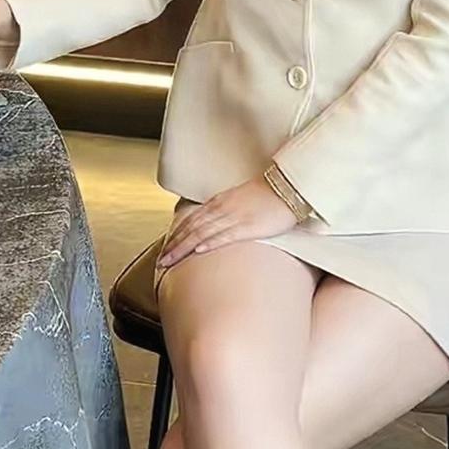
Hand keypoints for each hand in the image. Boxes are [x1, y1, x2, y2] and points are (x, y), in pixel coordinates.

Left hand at [156, 177, 298, 272]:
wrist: (289, 186)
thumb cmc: (269, 194)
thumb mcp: (241, 200)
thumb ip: (227, 210)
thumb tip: (217, 225)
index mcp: (220, 202)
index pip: (191, 220)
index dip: (176, 235)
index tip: (166, 248)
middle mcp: (222, 209)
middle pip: (191, 229)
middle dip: (173, 246)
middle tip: (160, 261)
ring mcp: (233, 217)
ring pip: (201, 234)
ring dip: (183, 249)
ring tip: (169, 262)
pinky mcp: (248, 226)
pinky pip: (224, 236)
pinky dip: (209, 243)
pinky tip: (198, 252)